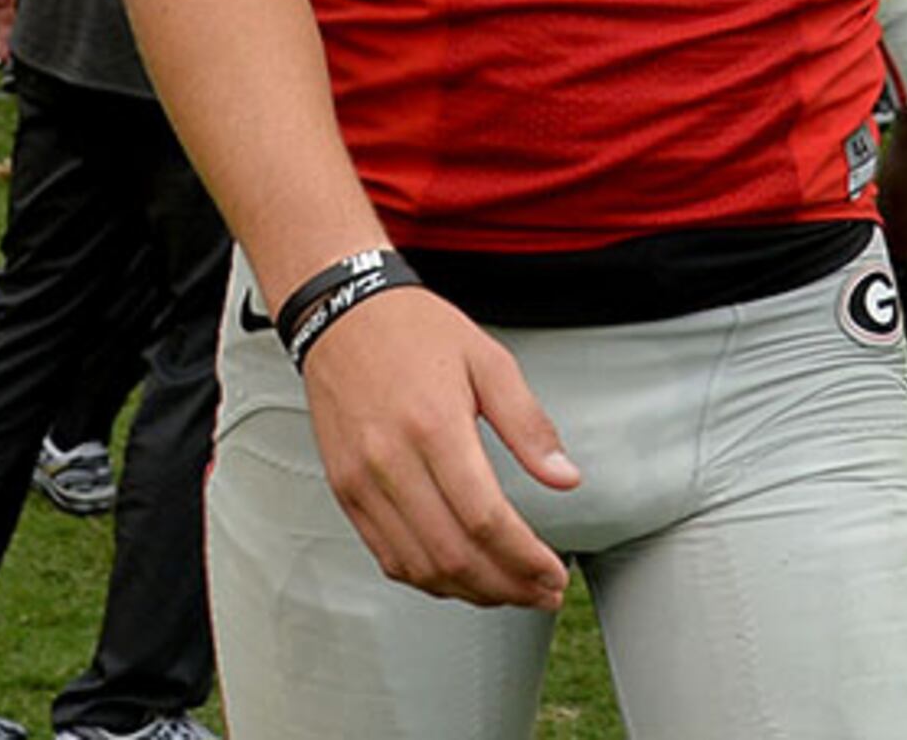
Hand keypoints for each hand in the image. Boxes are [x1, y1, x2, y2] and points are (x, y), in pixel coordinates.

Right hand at [298, 289, 581, 608]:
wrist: (341, 313)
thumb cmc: (414, 330)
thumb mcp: (489, 361)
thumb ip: (529, 424)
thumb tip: (565, 477)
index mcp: (434, 426)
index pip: (485, 519)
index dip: (524, 559)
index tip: (554, 574)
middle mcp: (392, 460)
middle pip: (453, 554)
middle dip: (507, 587)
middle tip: (542, 593)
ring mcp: (362, 481)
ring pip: (419, 566)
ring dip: (470, 592)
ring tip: (509, 591)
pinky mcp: (345, 490)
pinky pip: (387, 555)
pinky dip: (428, 579)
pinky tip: (460, 577)